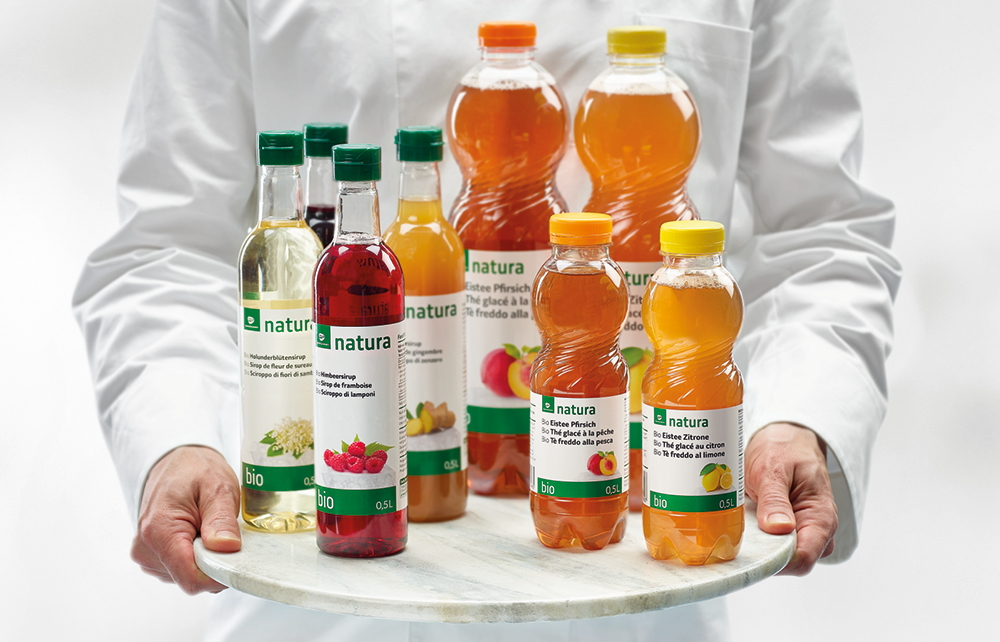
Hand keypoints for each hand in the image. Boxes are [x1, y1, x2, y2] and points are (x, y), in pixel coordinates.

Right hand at [130, 446, 240, 593]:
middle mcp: (145, 549)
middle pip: (190, 579)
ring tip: (207, 527)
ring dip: (205, 558)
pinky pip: (182, 570)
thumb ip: (221, 520)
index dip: (219, 574)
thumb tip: (227, 548)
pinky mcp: (152, 557)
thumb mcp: (217, 487)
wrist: (176, 462)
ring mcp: (146, 555)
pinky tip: (198, 533)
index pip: (191, 578)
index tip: (236, 557)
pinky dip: (196, 556)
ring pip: (187, 576)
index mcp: (159, 532)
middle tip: (221, 531)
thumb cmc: (195, 470)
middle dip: (214, 561)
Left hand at [745, 422, 836, 575]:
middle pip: (792, 562)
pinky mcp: (789, 529)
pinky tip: (745, 524)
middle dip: (765, 554)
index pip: (803, 558)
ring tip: (742, 523)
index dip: (777, 561)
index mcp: (821, 517)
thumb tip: (778, 529)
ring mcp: (804, 531)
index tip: (752, 551)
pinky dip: (760, 538)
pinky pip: (774, 544)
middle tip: (739, 533)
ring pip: (782, 555)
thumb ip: (775, 500)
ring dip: (761, 545)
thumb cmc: (784, 448)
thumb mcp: (774, 468)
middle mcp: (817, 530)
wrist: (787, 436)